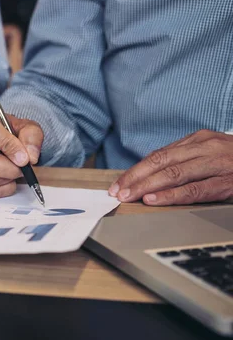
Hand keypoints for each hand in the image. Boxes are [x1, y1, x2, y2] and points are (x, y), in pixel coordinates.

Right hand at [0, 109, 43, 197]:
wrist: (5, 143)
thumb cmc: (12, 134)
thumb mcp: (27, 127)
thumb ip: (32, 137)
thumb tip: (30, 157)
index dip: (8, 146)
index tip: (24, 158)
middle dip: (9, 169)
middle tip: (22, 169)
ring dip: (8, 179)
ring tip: (15, 171)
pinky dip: (3, 189)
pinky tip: (7, 179)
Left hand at [109, 130, 232, 204]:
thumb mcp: (211, 153)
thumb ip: (186, 160)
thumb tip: (151, 173)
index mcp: (200, 140)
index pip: (159, 155)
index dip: (136, 170)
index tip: (118, 183)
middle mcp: (208, 147)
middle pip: (162, 162)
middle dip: (136, 178)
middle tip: (117, 192)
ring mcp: (220, 163)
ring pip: (175, 174)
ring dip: (148, 186)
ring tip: (129, 196)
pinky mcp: (230, 182)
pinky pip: (197, 189)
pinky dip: (173, 195)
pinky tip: (155, 199)